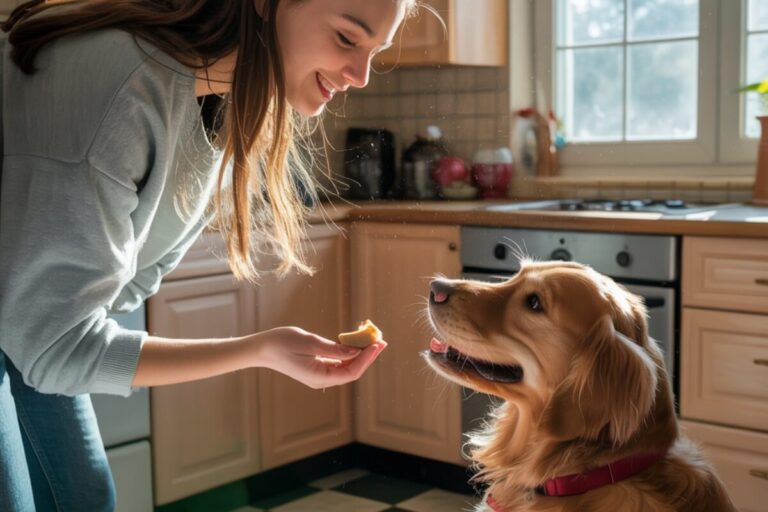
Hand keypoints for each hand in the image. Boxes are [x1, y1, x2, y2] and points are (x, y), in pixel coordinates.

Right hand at [252, 326, 386, 388]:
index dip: (367, 359)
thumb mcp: (310, 343)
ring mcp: (320, 374)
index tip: (377, 344)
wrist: (261, 348)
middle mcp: (322, 379)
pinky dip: (348, 353)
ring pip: (346, 367)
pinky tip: (356, 342)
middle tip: (381, 340)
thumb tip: (356, 351)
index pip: (351, 372)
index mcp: (320, 377)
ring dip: (360, 354)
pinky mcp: (317, 367)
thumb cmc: (282, 343)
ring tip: (372, 339)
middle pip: (352, 371)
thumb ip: (334, 349)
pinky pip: (338, 362)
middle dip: (368, 356)